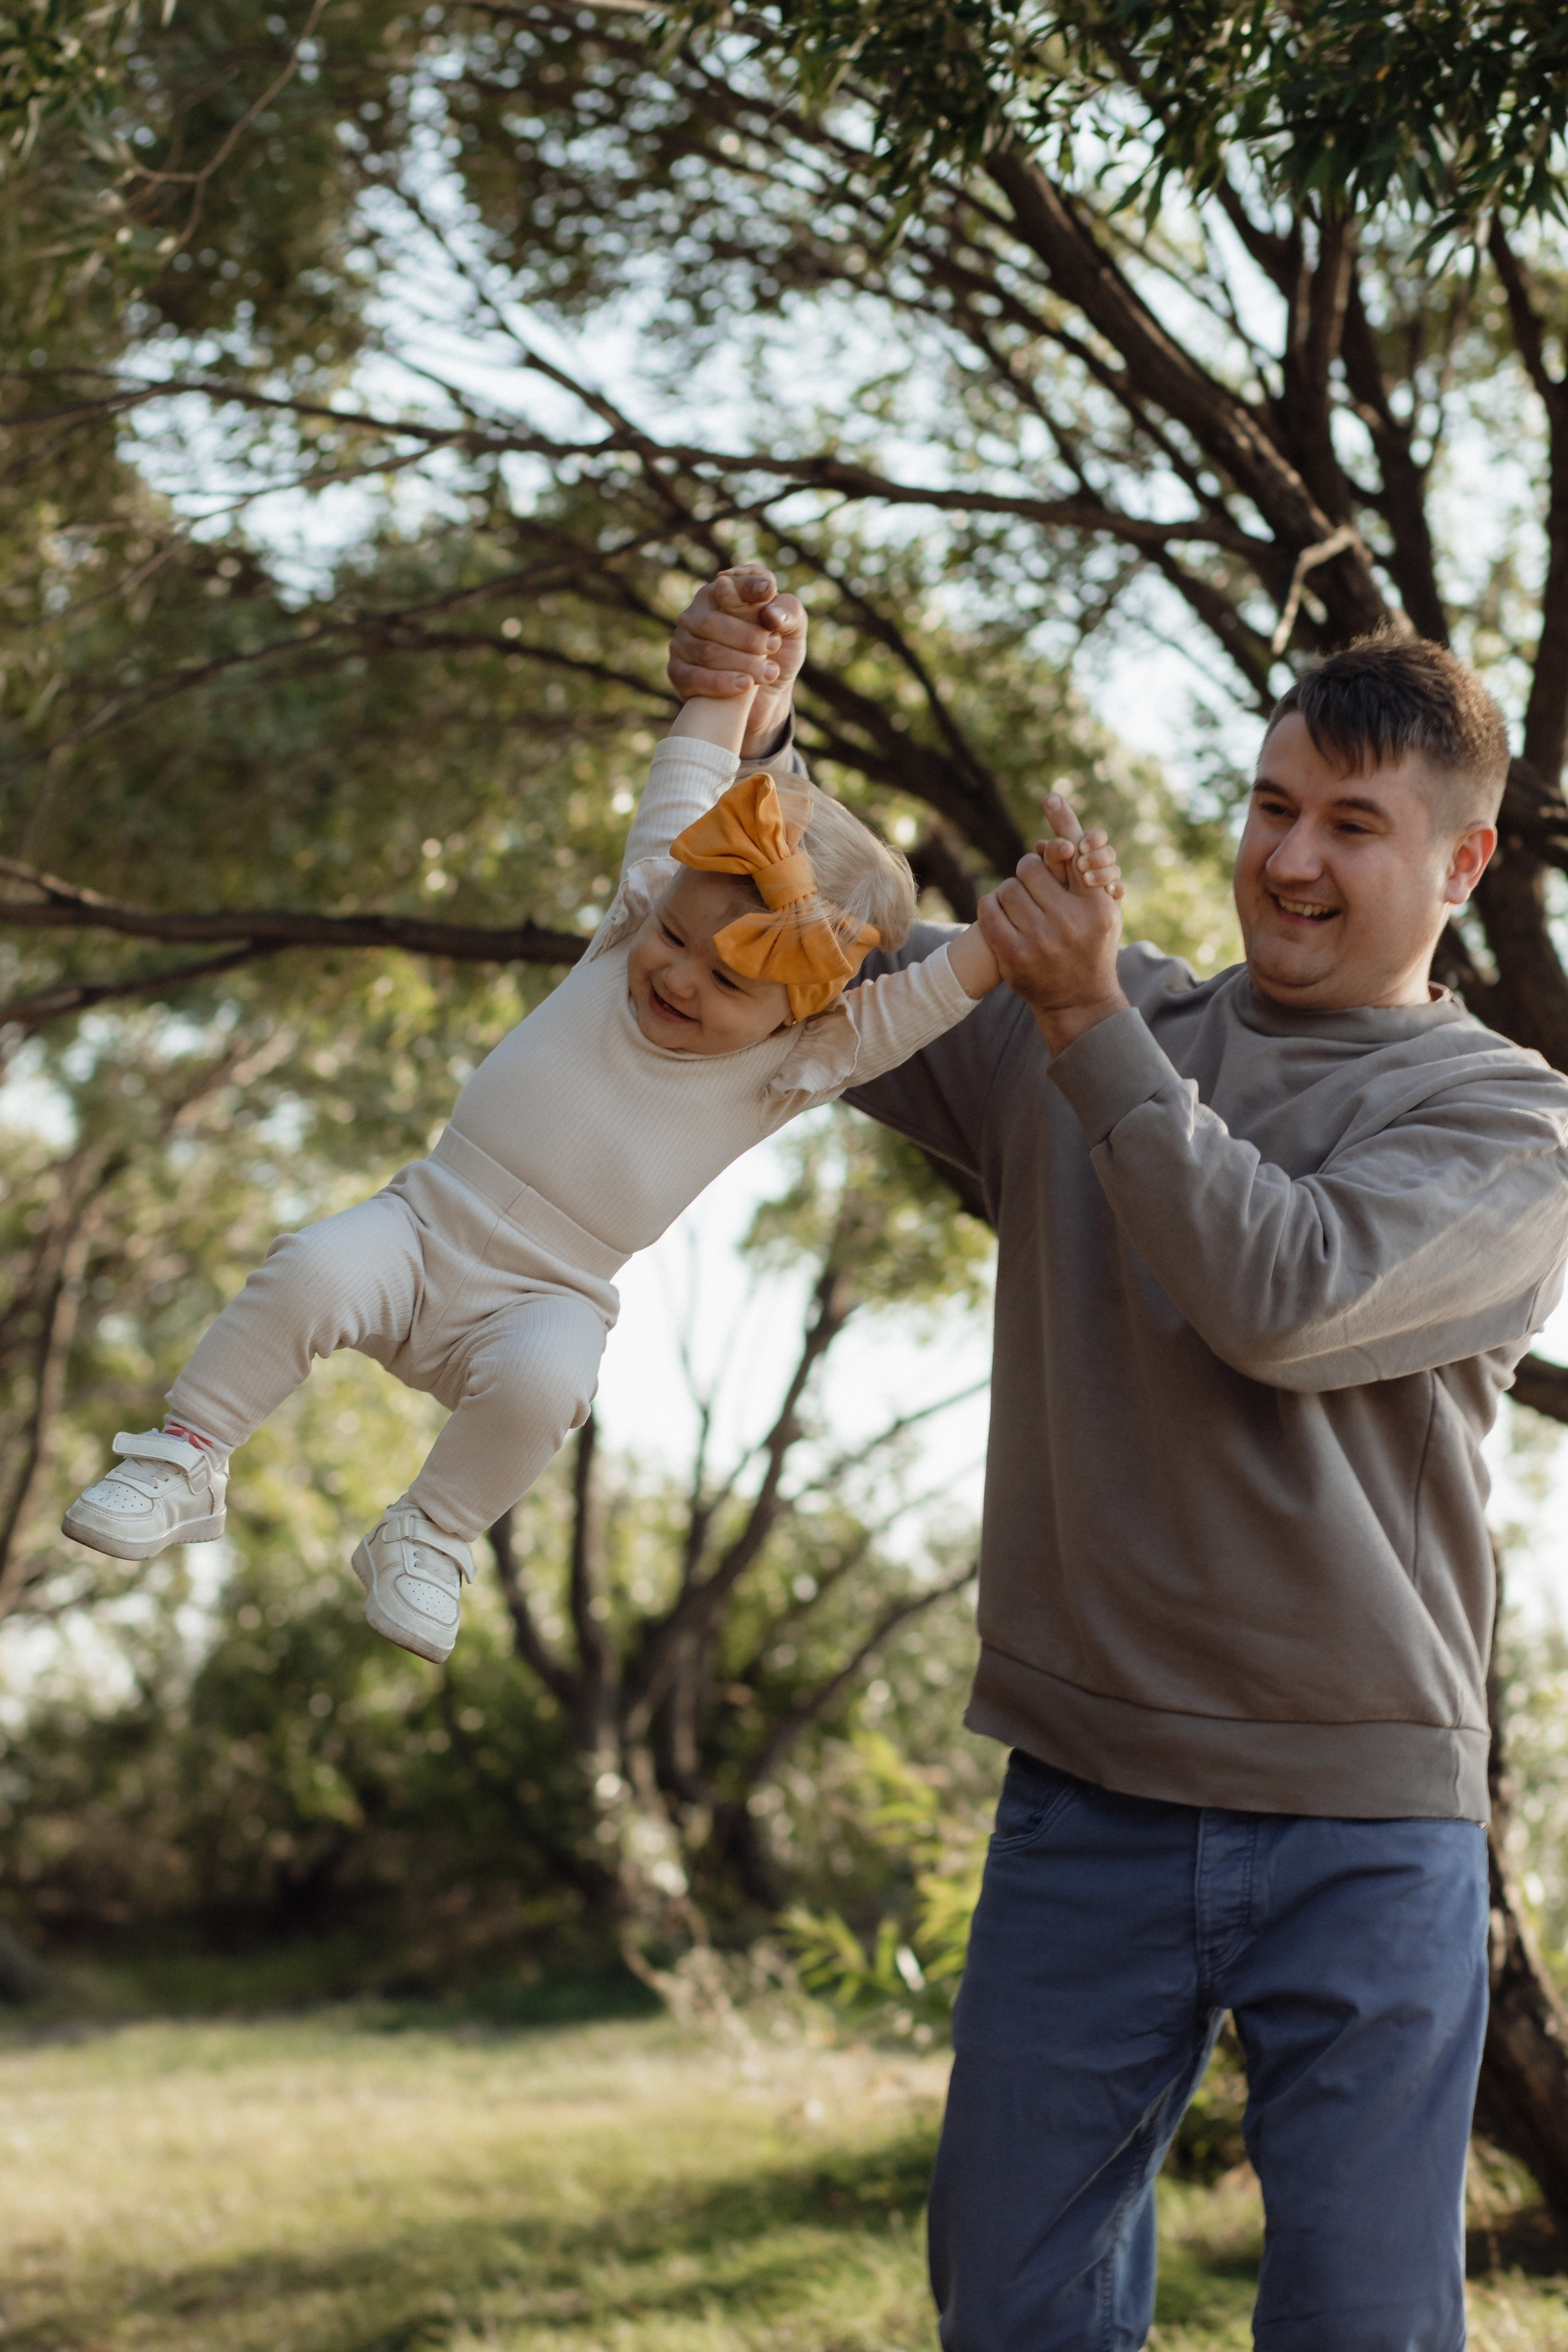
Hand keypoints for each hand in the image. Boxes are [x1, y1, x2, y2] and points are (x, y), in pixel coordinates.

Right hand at [668, 566, 805, 756]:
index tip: (768, 592)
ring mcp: (682, 642)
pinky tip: (745, 685)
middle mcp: (696, 613)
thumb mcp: (792, 631)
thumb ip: (788, 613)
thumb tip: (770, 613)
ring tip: (769, 673)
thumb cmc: (776, 653)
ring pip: (706, 651)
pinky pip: (693, 677)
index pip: (734, 583)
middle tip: (774, 646)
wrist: (765, 695)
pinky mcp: (678, 672)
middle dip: (747, 636)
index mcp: (722, 592)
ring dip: (741, 663)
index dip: (749, 587)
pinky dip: (721, 683)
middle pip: (713, 622)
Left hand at [978, 792, 1129, 1052]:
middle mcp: (1071, 922)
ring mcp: (1041, 942)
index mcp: (1097, 906)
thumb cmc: (1092, 945)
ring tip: (1019, 907)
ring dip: (1009, 892)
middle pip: (1030, 869)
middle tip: (1032, 887)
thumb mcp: (1103, 909)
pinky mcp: (1014, 957)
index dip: (1062, 825)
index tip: (1050, 797)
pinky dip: (991, 908)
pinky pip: (989, 913)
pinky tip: (1000, 914)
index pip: (1074, 857)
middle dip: (1028, 873)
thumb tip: (1065, 834)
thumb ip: (1088, 872)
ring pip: (1007, 888)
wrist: (1079, 1000)